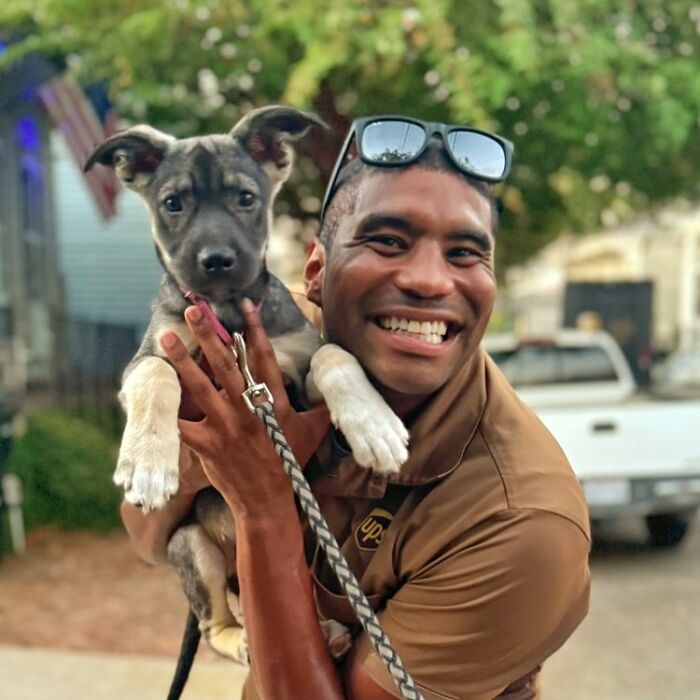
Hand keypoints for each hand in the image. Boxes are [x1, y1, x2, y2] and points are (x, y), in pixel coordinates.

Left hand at [160, 299, 329, 515]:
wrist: (267, 498)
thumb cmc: (289, 461)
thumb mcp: (313, 431)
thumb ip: (322, 406)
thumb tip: (336, 387)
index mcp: (273, 401)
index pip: (263, 357)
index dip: (254, 328)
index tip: (243, 305)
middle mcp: (248, 408)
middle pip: (225, 363)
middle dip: (208, 334)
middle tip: (194, 310)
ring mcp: (225, 426)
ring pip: (199, 385)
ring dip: (182, 359)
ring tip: (166, 337)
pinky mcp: (206, 444)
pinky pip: (182, 421)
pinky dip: (169, 406)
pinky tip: (156, 387)